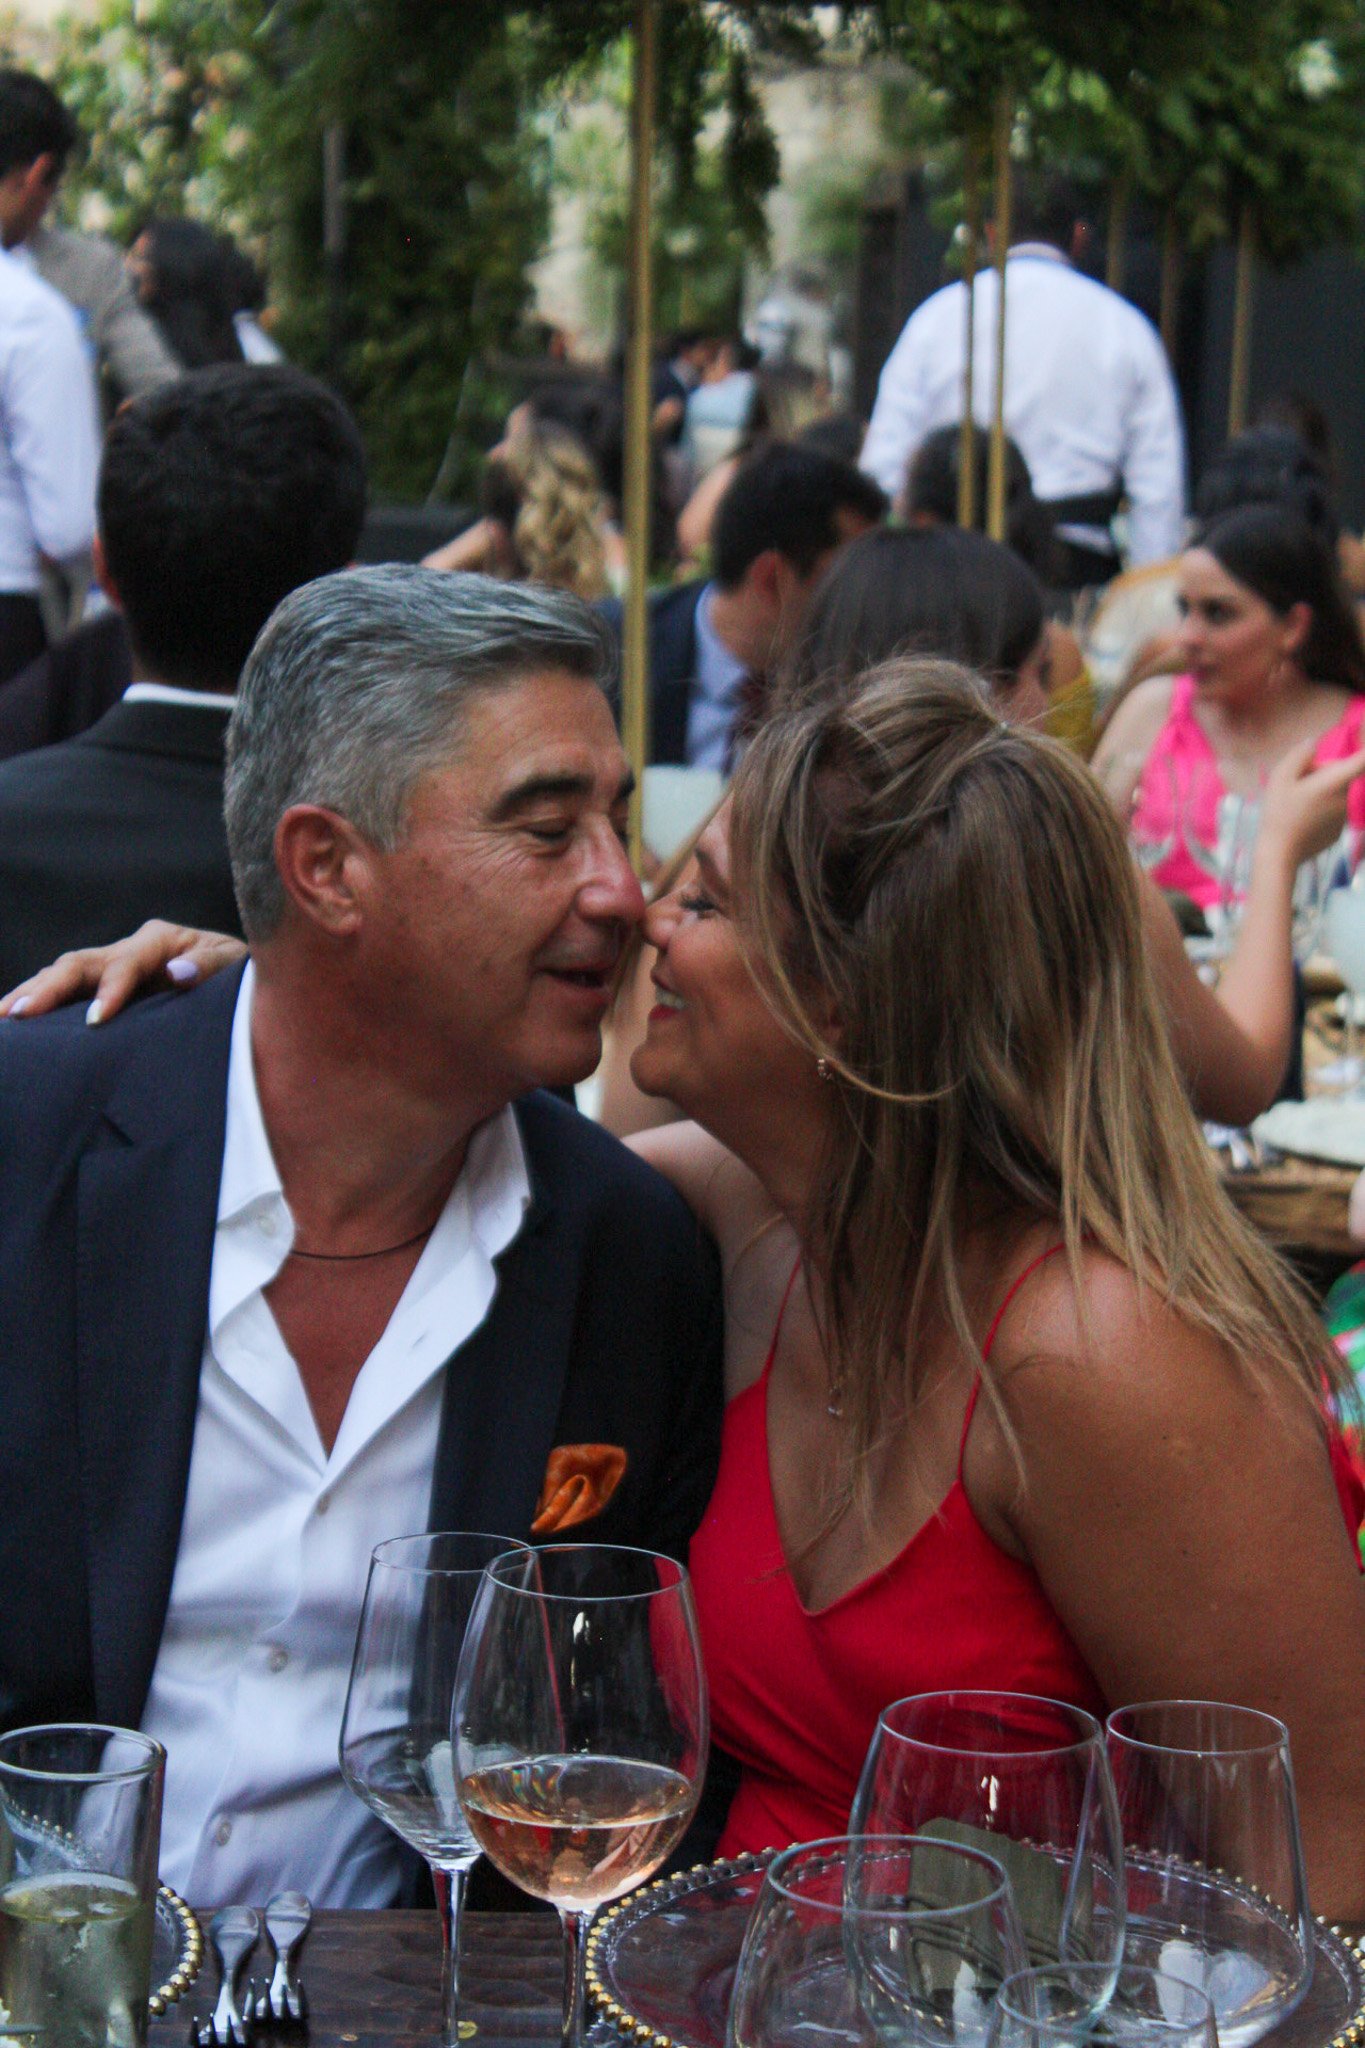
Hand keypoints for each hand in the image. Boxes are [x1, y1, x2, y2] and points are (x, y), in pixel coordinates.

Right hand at [0, 921, 245, 1023]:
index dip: (111, 990)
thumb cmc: (237, 975)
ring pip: (63, 975)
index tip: (95, 1021)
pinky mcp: (104, 988)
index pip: (126, 962)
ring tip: (3, 1017)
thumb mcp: (234, 967)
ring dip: (32, 994)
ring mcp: (112, 967)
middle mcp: (129, 949)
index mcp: (160, 941)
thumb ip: (209, 968)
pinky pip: (67, 993)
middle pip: (79, 963)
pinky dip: (39, 1003)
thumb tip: (176, 975)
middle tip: (21, 1014)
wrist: (238, 980)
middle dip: (49, 989)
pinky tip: (13, 1019)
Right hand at [1258, 737, 1364, 867]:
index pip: (1363, 759)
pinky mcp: (1337, 831)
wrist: (1280, 854)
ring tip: (1293, 804)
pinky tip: (1299, 820)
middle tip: (1295, 782)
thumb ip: (1299, 756)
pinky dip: (1318, 809)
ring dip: (1319, 791)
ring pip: (1334, 792)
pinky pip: (1330, 810)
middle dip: (1321, 771)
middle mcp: (1345, 798)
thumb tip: (1313, 743)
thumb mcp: (1280, 778)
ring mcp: (1342, 817)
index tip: (1362, 727)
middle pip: (1339, 774)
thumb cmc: (1279, 814)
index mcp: (1335, 782)